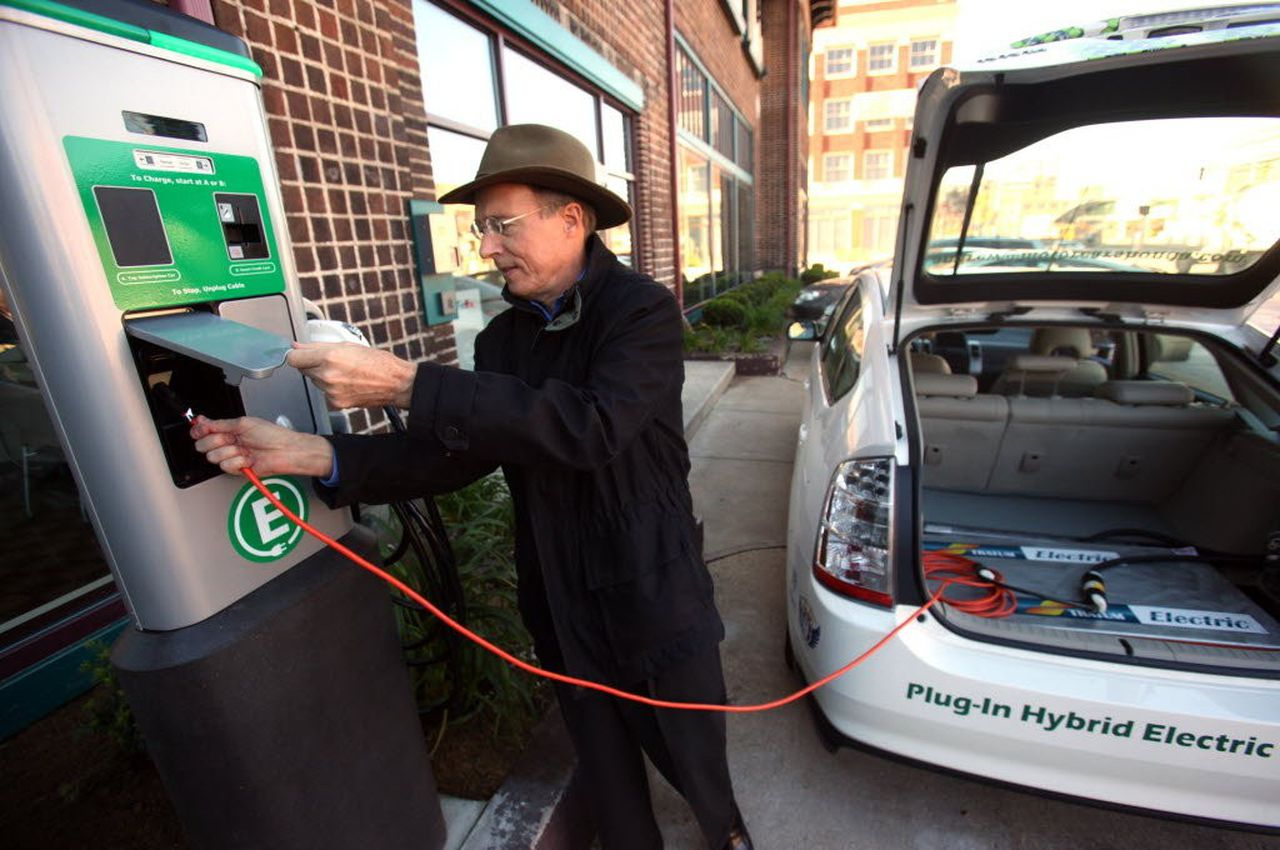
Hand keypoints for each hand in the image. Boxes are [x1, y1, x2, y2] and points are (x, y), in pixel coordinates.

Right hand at [190, 415, 333, 477]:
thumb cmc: (272, 435)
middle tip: (230, 439)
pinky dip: (238, 461)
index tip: (199, 428)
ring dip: (230, 452)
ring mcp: (233, 457)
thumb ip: (220, 424)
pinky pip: (226, 466)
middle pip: (204, 445)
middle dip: (214, 441)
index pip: (205, 431)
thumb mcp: (243, 423)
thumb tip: (202, 421)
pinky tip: (248, 459)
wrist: (285, 450)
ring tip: (245, 449)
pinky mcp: (238, 469)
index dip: (199, 430)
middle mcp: (230, 443)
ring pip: (214, 457)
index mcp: (230, 430)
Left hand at [287, 342, 416, 409]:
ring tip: (345, 373)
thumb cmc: (378, 362)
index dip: (296, 355)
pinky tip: (348, 384)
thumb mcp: (348, 345)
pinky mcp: (336, 403)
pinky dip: (332, 389)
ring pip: (315, 382)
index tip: (299, 355)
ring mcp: (331, 391)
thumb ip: (318, 346)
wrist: (395, 383)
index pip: (293, 358)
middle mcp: (327, 375)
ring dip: (323, 377)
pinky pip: (325, 393)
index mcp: (329, 357)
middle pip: (303, 370)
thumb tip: (297, 346)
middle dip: (312, 365)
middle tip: (333, 362)